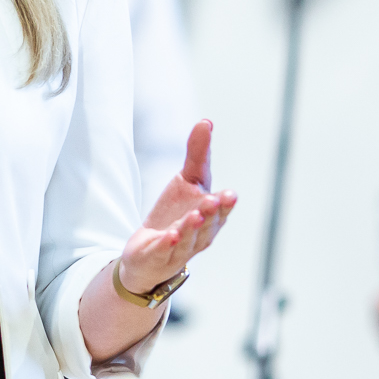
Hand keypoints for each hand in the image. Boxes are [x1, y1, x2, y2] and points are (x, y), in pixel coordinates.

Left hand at [115, 122, 236, 294]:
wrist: (149, 251)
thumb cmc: (175, 213)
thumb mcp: (186, 180)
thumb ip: (197, 154)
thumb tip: (206, 122)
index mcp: (212, 217)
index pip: (222, 210)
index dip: (226, 203)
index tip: (230, 193)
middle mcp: (201, 235)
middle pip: (208, 225)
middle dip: (212, 213)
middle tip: (213, 200)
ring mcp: (180, 249)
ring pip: (189, 239)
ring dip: (192, 227)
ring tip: (194, 215)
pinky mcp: (159, 256)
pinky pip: (165, 251)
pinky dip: (168, 244)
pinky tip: (169, 235)